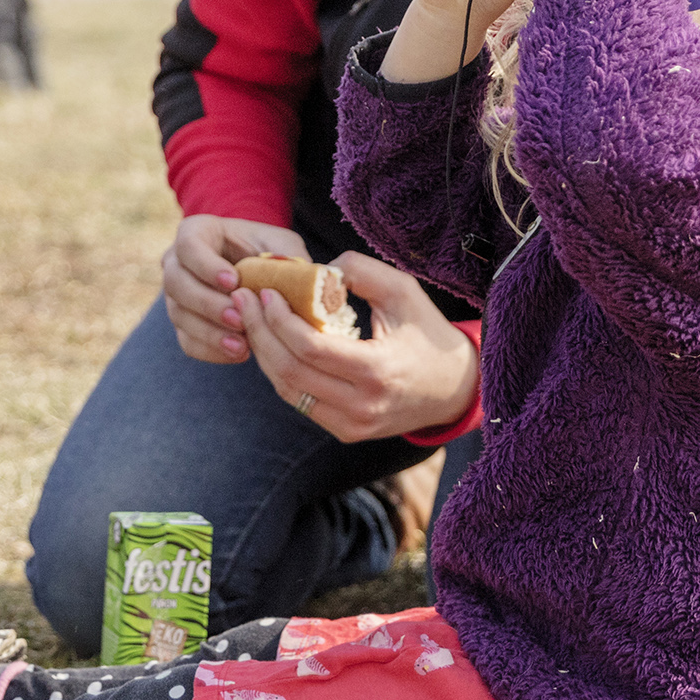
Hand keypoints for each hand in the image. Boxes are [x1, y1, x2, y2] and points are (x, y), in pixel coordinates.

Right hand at [161, 213, 311, 362]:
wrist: (258, 270)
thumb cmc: (268, 250)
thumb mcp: (281, 244)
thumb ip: (286, 257)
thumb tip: (301, 277)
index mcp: (197, 232)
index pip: (188, 245)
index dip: (206, 265)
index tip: (234, 281)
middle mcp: (177, 262)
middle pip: (176, 283)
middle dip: (208, 304)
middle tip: (239, 318)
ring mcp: (176, 295)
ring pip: (179, 315)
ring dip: (210, 332)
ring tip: (243, 344)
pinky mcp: (183, 323)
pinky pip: (187, 341)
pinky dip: (211, 350)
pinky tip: (239, 353)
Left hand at [244, 255, 479, 441]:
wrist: (456, 388)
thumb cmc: (428, 332)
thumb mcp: (404, 291)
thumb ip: (361, 271)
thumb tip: (316, 268)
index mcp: (378, 371)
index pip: (311, 349)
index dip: (279, 320)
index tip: (264, 292)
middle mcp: (362, 405)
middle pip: (290, 372)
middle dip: (260, 332)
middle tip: (243, 301)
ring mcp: (352, 425)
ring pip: (288, 391)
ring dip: (263, 353)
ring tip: (250, 319)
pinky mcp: (346, 431)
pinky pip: (300, 402)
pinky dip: (281, 372)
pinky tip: (272, 344)